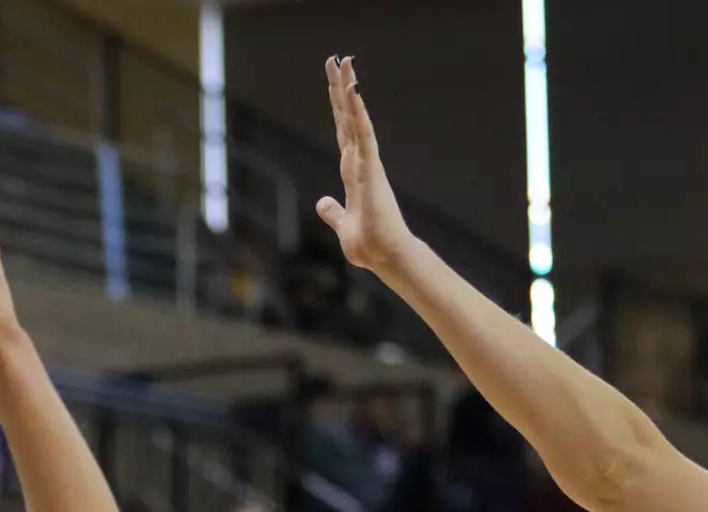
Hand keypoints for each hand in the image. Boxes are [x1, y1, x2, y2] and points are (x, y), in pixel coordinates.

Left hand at [315, 57, 415, 275]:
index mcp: (352, 171)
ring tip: (345, 61)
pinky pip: (364, 134)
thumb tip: (323, 203)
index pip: (342, 131)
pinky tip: (354, 91)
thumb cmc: (368, 243)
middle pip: (348, 117)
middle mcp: (360, 161)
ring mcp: (366, 162)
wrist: (385, 256)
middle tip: (338, 59)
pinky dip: (359, 112)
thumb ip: (333, 211)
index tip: (335, 83)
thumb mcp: (342, 224)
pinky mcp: (371, 169)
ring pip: (356, 117)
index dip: (338, 107)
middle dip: (342, 87)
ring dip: (350, 89)